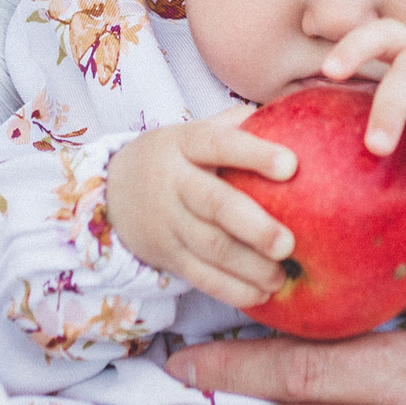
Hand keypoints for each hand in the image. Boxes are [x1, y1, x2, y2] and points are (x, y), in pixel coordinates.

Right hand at [106, 115, 299, 308]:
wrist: (113, 192)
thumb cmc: (176, 158)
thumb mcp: (194, 132)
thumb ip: (235, 124)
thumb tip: (290, 109)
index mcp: (185, 144)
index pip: (219, 144)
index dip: (254, 154)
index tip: (291, 165)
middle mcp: (174, 182)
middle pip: (213, 204)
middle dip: (253, 226)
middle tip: (288, 244)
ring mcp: (168, 221)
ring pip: (209, 247)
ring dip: (248, 266)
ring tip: (281, 276)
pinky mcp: (168, 254)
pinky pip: (200, 276)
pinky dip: (231, 289)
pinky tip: (261, 295)